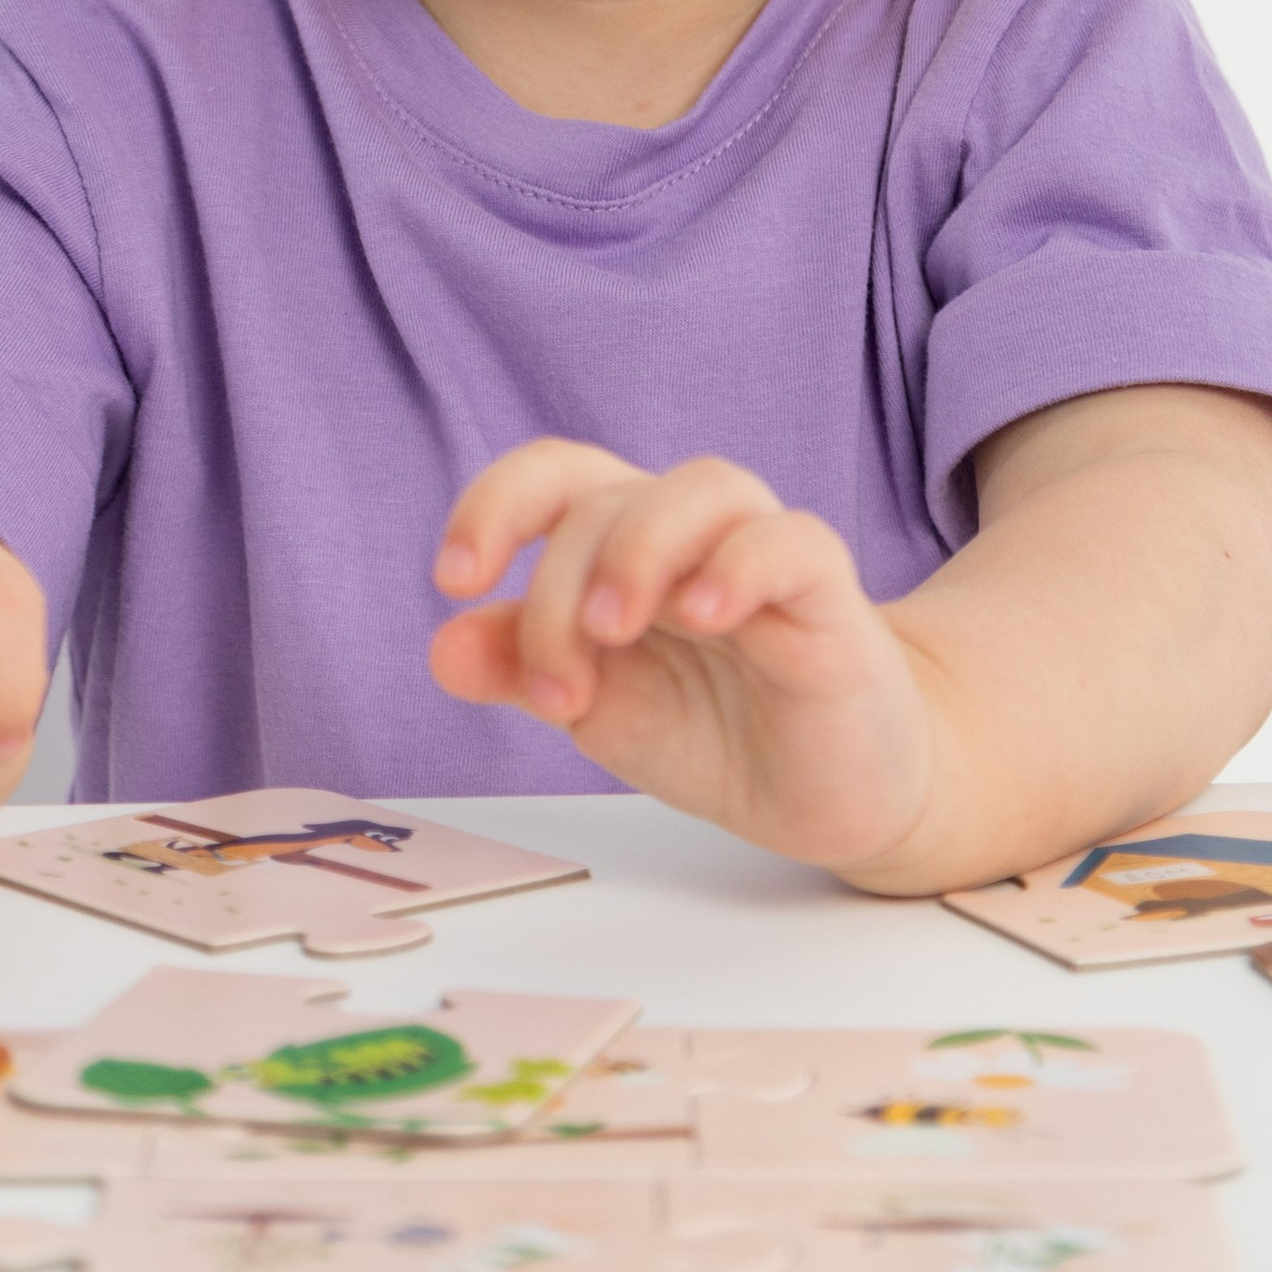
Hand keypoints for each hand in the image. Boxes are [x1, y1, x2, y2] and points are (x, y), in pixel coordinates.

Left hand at [427, 440, 943, 874]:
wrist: (829, 793)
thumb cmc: (715, 729)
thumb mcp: (598, 709)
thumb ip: (525, 669)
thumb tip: (442, 646)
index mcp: (624, 541)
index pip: (554, 478)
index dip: (494, 505)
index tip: (454, 579)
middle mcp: (690, 530)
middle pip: (606, 501)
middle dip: (558, 595)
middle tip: (557, 695)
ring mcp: (762, 553)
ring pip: (701, 488)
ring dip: (638, 550)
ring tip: (611, 629)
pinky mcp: (829, 596)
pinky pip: (790, 542)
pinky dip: (740, 564)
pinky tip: (703, 613)